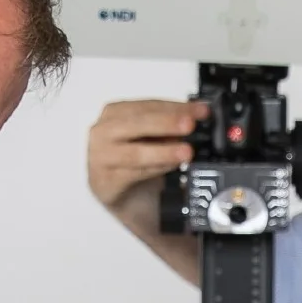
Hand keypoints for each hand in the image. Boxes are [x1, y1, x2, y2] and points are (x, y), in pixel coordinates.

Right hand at [87, 97, 204, 214]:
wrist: (125, 197)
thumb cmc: (137, 162)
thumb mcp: (154, 138)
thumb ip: (169, 128)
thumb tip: (194, 118)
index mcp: (115, 113)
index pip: (148, 105)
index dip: (177, 107)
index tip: (201, 110)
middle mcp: (104, 131)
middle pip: (137, 123)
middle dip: (167, 122)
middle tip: (190, 124)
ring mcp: (101, 157)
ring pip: (135, 152)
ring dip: (163, 151)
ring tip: (186, 152)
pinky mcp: (105, 181)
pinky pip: (133, 174)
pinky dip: (155, 170)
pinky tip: (172, 167)